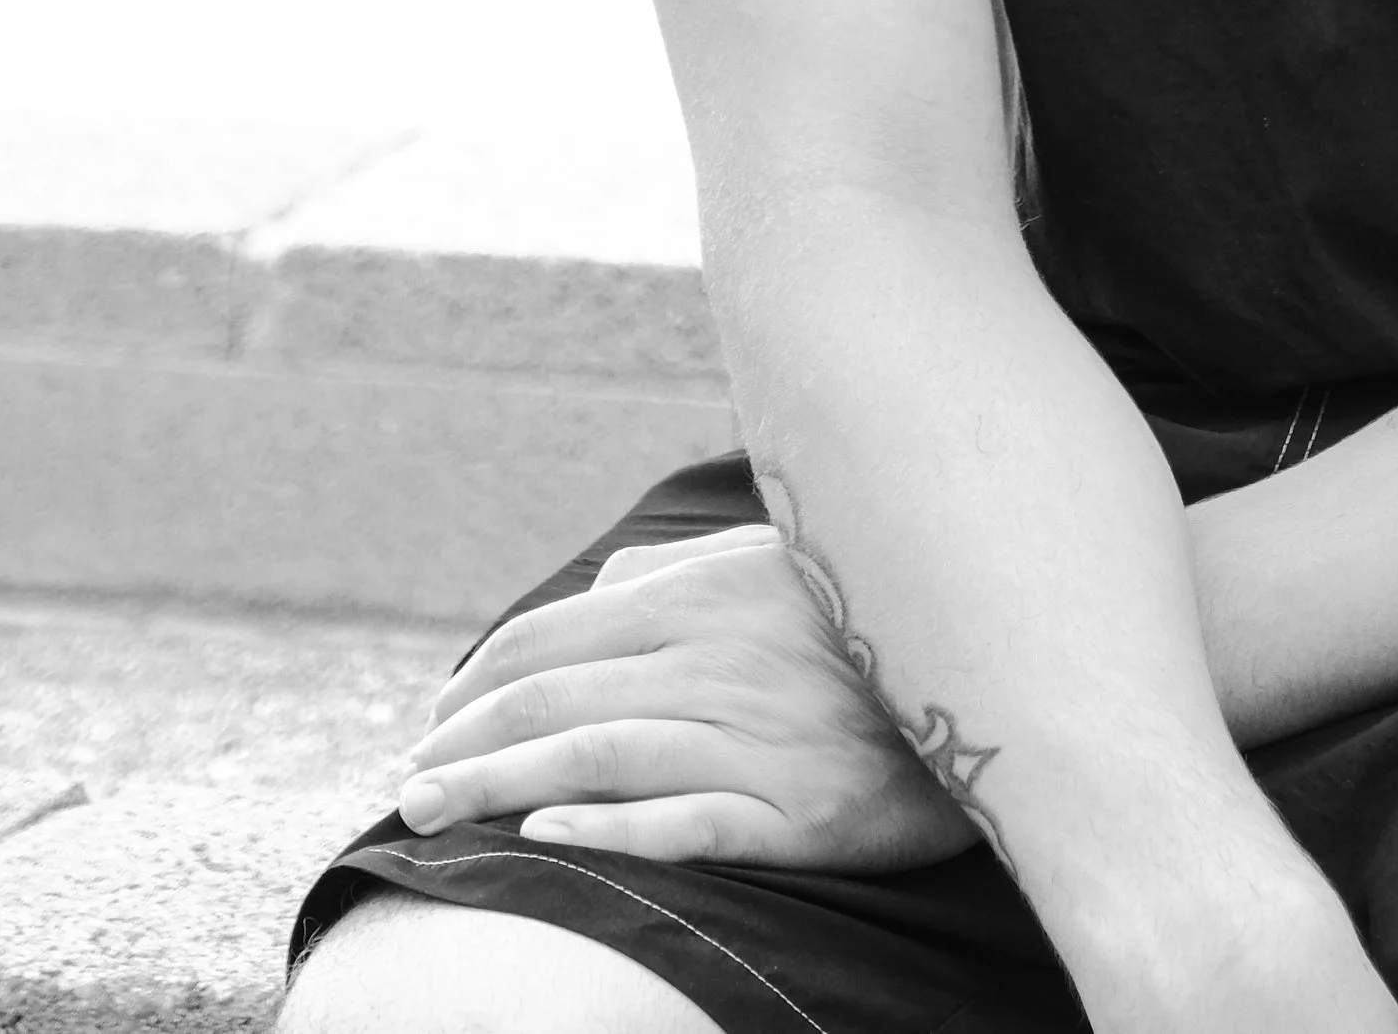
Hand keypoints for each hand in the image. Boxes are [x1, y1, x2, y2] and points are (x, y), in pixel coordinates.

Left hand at [396, 523, 977, 868]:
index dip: (482, 680)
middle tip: (405, 784)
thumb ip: (685, 570)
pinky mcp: (794, 812)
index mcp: (704, 596)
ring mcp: (755, 737)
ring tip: (431, 815)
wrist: (993, 688)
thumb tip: (602, 581)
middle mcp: (716, 659)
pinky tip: (546, 831)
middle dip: (464, 741)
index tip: (435, 719)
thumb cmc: (866, 626)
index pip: (559, 635)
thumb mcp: (777, 566)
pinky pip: (685, 820)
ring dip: (499, 785)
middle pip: (559, 698)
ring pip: (598, 756)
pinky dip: (609, 827)